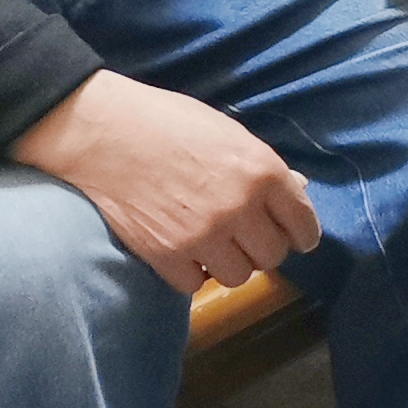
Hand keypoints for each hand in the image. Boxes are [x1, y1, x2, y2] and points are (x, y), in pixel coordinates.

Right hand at [11, 71, 321, 295]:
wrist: (104, 131)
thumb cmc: (169, 122)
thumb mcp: (229, 134)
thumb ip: (264, 168)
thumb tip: (298, 190)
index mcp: (262, 172)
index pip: (303, 223)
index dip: (301, 234)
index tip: (295, 238)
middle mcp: (239, 208)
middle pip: (273, 256)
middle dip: (263, 248)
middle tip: (247, 237)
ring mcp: (202, 236)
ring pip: (238, 276)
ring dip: (229, 263)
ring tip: (214, 244)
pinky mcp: (166, 255)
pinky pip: (196, 285)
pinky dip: (192, 273)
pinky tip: (184, 252)